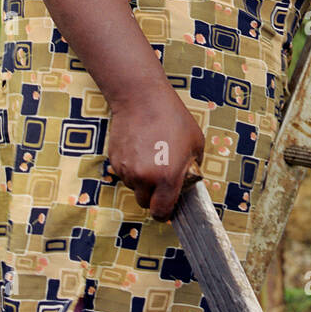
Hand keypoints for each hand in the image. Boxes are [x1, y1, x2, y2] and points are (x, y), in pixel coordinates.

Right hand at [106, 86, 205, 220]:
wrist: (142, 98)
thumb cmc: (172, 117)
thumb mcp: (196, 143)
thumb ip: (192, 168)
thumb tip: (187, 182)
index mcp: (167, 177)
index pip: (161, 212)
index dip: (165, 212)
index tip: (168, 207)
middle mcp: (144, 178)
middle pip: (145, 202)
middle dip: (153, 195)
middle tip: (161, 177)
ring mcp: (127, 170)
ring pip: (134, 187)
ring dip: (141, 179)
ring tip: (151, 154)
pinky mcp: (114, 160)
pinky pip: (124, 173)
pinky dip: (131, 167)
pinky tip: (140, 147)